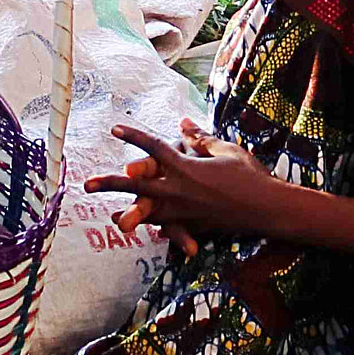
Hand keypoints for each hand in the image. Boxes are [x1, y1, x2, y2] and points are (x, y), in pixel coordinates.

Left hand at [86, 119, 272, 255]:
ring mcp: (183, 212)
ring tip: (112, 216)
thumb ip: (200, 139)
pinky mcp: (193, 226)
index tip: (114, 128)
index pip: (152, 148)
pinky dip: (157, 228)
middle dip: (111, 184)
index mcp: (185, 168)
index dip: (132, 136)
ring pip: (148, 213)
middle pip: (137, 187)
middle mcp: (178, 191)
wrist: (266, 208)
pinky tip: (148, 231)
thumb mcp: (225, 151)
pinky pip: (168, 227)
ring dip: (129, 213)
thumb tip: (182, 123)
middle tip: (87, 184)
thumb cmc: (249, 175)